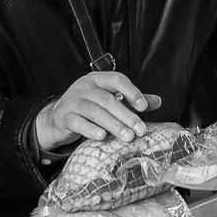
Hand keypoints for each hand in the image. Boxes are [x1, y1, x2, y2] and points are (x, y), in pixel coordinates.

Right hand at [35, 72, 160, 150]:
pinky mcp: (64, 117)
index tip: (143, 107)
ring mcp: (73, 101)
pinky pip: (78, 122)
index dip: (131, 91)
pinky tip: (101, 136)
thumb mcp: (109, 100)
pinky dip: (90, 129)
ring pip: (95, 111)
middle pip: (107, 99)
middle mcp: (84, 87)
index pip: (116, 79)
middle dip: (126, 115)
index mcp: (97, 79)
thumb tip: (158, 101)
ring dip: (113, 125)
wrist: (58, 118)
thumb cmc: (88, 107)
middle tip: (140, 130)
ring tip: (127, 137)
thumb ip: (131, 100)